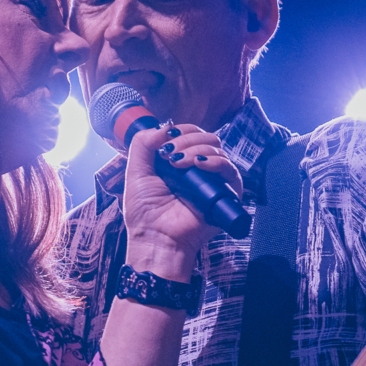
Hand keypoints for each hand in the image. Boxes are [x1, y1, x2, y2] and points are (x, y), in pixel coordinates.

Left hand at [121, 123, 242, 279]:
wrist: (155, 239)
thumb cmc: (144, 213)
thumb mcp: (136, 172)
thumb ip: (143, 144)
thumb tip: (164, 127)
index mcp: (180, 163)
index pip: (190, 134)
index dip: (179, 131)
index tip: (164, 143)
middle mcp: (198, 169)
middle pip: (206, 137)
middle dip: (187, 138)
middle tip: (170, 154)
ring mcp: (213, 181)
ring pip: (217, 148)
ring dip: (197, 148)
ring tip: (179, 163)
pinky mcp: (226, 194)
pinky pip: (230, 170)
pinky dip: (215, 161)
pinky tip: (199, 164)